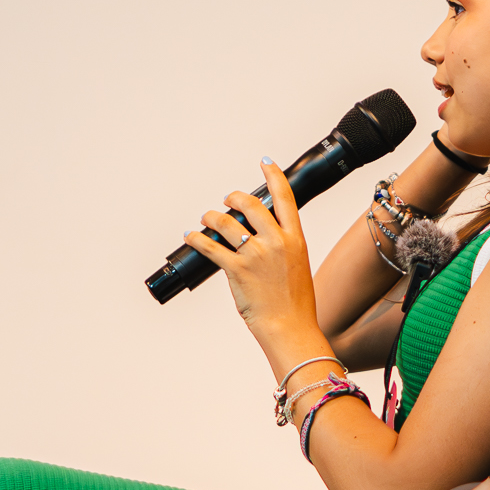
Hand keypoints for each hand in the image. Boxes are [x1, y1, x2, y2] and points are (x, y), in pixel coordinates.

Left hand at [181, 160, 324, 370]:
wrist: (290, 327)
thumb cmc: (295, 303)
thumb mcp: (297, 267)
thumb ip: (283, 248)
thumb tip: (260, 240)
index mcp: (295, 239)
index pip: (285, 198)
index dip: (273, 176)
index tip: (265, 163)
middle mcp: (276, 242)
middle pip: (250, 205)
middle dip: (233, 197)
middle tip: (226, 199)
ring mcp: (256, 255)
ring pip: (226, 223)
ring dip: (210, 218)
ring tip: (205, 220)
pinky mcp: (237, 270)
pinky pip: (210, 247)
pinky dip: (197, 239)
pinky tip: (192, 237)